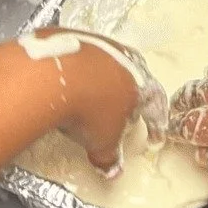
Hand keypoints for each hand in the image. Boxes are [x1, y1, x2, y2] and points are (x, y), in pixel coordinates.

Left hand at [41, 31, 168, 177]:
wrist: (51, 75)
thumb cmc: (88, 111)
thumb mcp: (102, 143)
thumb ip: (110, 157)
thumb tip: (112, 171)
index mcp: (140, 82)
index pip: (156, 102)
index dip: (156, 122)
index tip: (154, 136)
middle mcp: (124, 58)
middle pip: (134, 76)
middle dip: (130, 95)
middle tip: (123, 112)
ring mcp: (98, 44)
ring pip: (107, 63)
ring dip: (102, 81)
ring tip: (91, 99)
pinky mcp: (72, 36)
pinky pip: (81, 57)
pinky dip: (78, 72)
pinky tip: (67, 85)